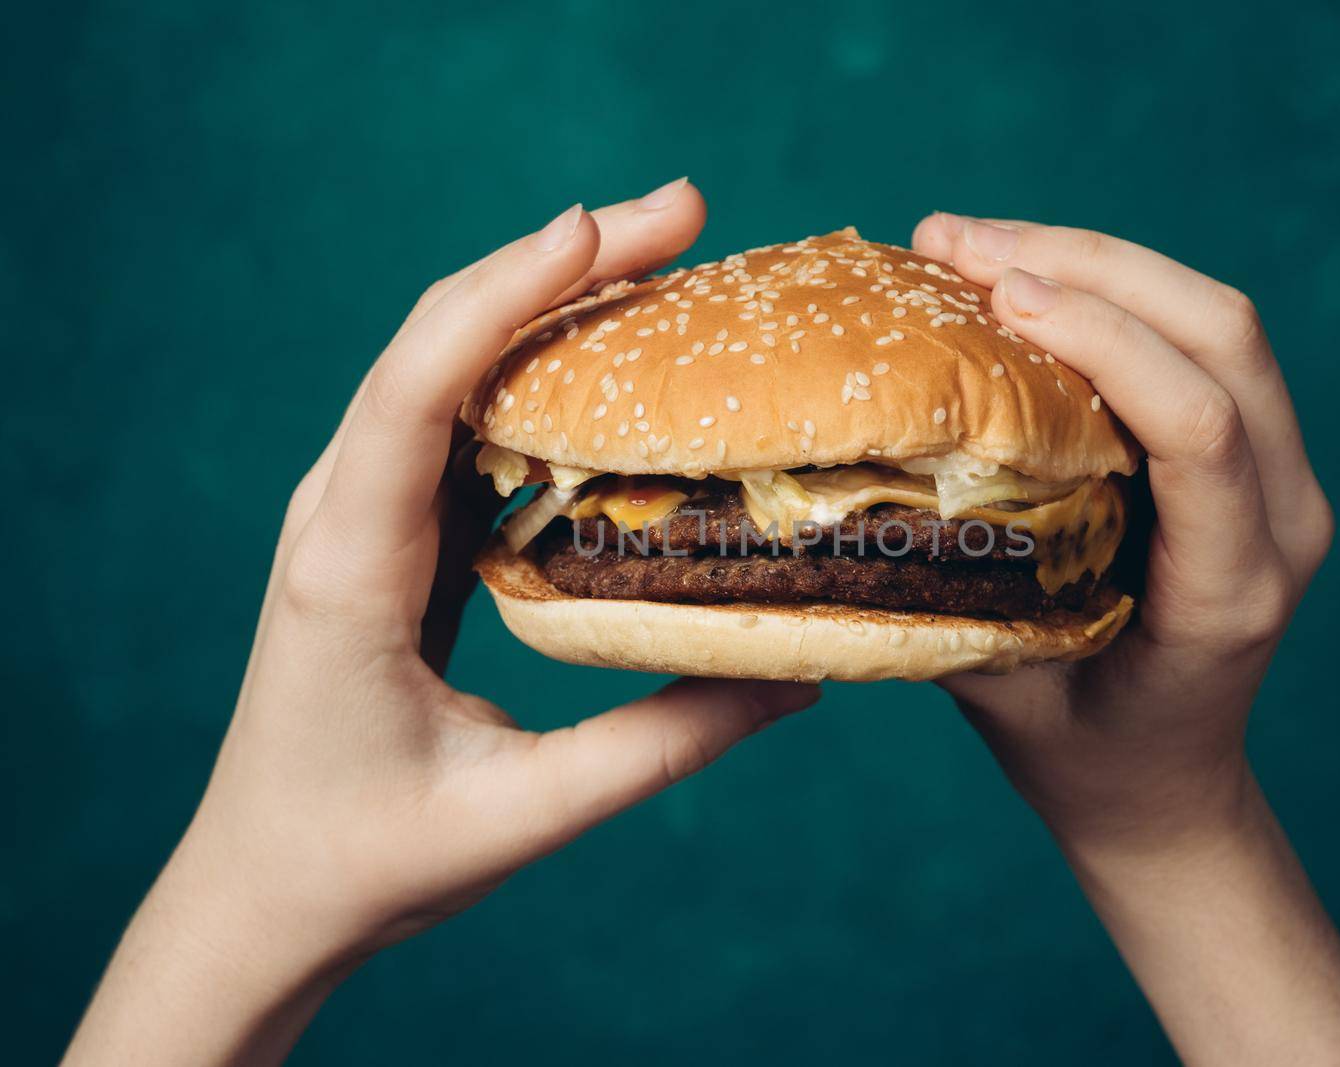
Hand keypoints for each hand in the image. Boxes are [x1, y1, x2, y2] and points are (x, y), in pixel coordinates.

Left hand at [66, 182, 818, 1066]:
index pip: (413, 391)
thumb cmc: (371, 857)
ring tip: (668, 261)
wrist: (265, 887)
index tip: (598, 227)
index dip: (504, 294)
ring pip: (453, 364)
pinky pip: (466, 416)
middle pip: (440, 341)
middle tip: (685, 214)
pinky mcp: (397, 526)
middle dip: (558, 263)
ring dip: (553, 298)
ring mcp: (364, 511)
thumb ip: (662, 746)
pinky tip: (618, 357)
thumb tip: (797, 677)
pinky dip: (542, 365)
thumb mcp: (524, 815)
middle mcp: (343, 513)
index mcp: (350, 568)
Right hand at [912, 214, 1339, 1064]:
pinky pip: (1200, 342)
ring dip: (1098, 261)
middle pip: (1223, 334)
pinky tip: (1026, 279)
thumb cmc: (1081, 755)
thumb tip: (860, 468)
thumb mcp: (1006, 690)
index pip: (1200, 427)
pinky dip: (1114, 293)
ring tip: (975, 244)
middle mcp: (1285, 518)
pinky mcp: (1259, 456)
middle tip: (957, 242)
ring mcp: (1284, 479)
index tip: (994, 294)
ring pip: (1219, 319)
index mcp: (1231, 589)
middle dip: (1089, 264)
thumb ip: (954, 587)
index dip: (1102, 340)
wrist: (1166, 787)